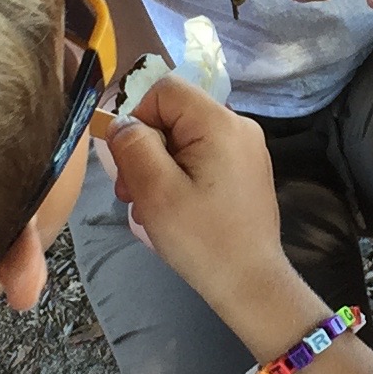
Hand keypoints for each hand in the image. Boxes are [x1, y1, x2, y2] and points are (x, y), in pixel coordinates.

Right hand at [108, 73, 295, 315]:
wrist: (250, 284)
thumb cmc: (202, 239)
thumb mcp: (156, 190)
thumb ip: (133, 146)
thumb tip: (121, 123)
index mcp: (220, 123)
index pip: (165, 89)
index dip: (137, 116)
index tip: (128, 159)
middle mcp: (239, 127)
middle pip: (173, 116)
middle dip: (144, 150)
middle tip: (129, 194)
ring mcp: (245, 151)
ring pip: (183, 141)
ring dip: (156, 169)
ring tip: (148, 209)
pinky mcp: (245, 172)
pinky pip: (201, 160)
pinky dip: (178, 179)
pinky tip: (171, 212)